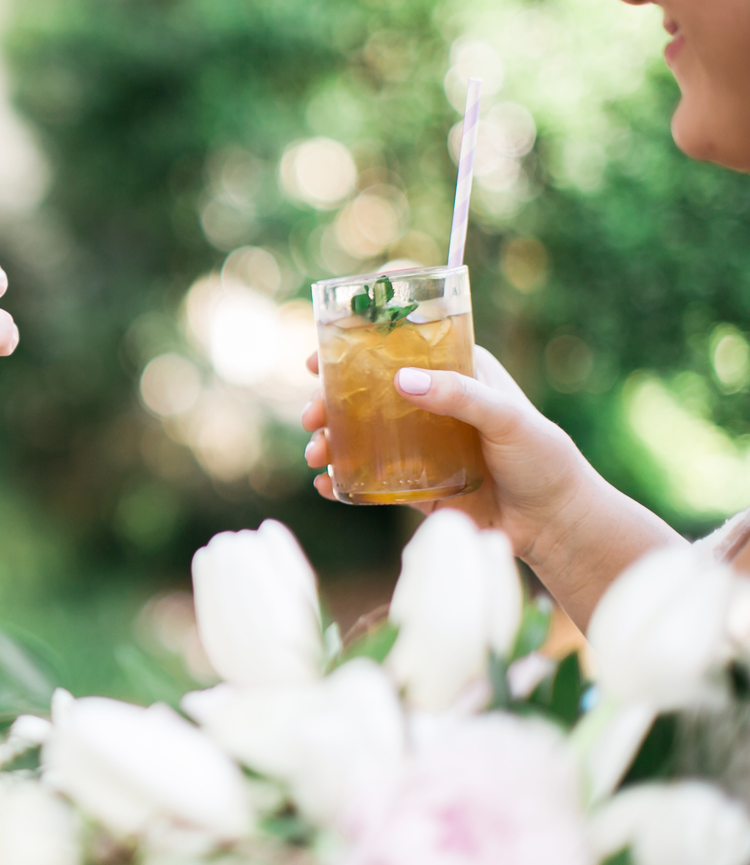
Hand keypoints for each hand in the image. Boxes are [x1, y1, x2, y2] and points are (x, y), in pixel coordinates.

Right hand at [299, 345, 682, 623]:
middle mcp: (429, 403)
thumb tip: (403, 380)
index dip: (358, 342)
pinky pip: (366, 478)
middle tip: (311, 410)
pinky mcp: (411, 483)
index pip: (400, 345)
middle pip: (364, 390)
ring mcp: (416, 444)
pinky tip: (326, 483)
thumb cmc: (542, 457)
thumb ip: (459, 395)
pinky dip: (340, 479)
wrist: (553, 522)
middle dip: (327, 398)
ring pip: (357, 433)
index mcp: (455, 371)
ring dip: (327, 439)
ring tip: (316, 451)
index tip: (322, 348)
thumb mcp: (506, 417)